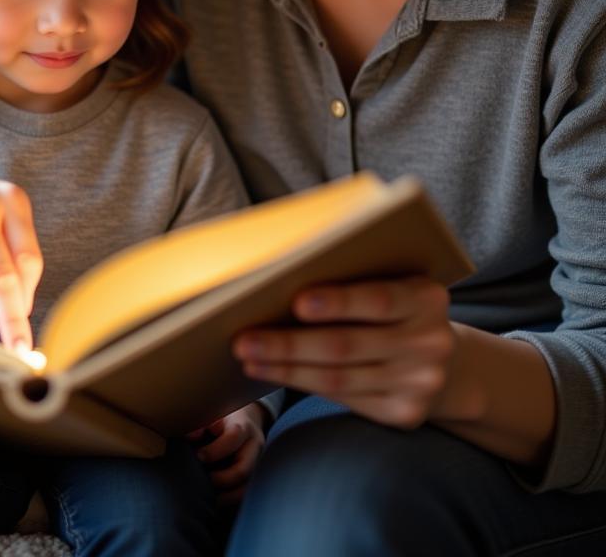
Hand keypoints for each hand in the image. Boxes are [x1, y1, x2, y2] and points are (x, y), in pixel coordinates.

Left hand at [187, 403, 265, 503]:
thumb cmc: (224, 418)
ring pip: (246, 487)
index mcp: (244, 427)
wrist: (245, 422)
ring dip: (226, 495)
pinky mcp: (255, 478)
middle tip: (202, 480)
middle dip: (221, 479)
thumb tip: (192, 436)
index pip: (234, 437)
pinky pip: (245, 494)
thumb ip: (201, 423)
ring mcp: (257, 465)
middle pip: (243, 469)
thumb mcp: (214, 414)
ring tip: (207, 495)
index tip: (199, 456)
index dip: (215, 450)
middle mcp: (255, 448)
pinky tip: (215, 500)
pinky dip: (230, 500)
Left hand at [233, 275, 455, 428]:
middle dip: (289, 343)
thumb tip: (280, 281)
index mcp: (427, 298)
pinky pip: (343, 398)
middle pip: (347, 345)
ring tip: (247, 357)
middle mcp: (430, 343)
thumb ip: (356, 280)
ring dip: (285, 368)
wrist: (450, 363)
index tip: (297, 302)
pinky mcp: (404, 413)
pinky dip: (302, 384)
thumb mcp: (393, 284)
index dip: (338, 302)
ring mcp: (420, 383)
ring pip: (337, 378)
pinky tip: (272, 372)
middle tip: (243, 339)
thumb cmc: (396, 308)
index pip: (379, 299)